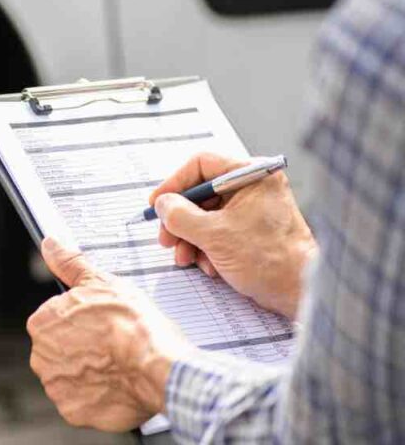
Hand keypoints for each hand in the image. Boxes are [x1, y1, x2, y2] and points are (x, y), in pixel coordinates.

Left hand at [27, 238, 194, 431]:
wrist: (158, 366)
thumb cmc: (133, 324)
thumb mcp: (101, 281)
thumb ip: (69, 263)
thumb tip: (50, 243)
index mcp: (43, 323)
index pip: (55, 321)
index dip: (81, 322)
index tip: (100, 325)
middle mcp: (41, 355)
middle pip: (60, 350)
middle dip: (82, 348)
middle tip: (111, 346)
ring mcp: (56, 385)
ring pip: (70, 377)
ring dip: (89, 373)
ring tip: (117, 365)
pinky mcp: (72, 410)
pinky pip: (81, 402)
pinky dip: (96, 396)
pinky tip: (115, 384)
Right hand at [149, 152, 316, 318]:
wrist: (299, 292)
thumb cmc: (270, 258)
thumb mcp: (214, 234)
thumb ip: (180, 216)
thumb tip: (162, 204)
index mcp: (252, 176)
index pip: (201, 165)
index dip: (175, 184)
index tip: (157, 203)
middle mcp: (253, 188)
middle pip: (201, 195)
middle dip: (180, 220)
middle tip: (166, 238)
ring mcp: (252, 211)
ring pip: (205, 217)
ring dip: (190, 239)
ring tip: (186, 259)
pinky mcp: (251, 233)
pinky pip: (217, 232)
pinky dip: (206, 249)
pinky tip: (208, 266)